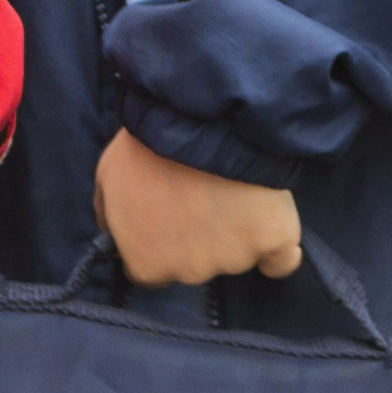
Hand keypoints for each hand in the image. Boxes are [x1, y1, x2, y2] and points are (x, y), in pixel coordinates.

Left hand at [96, 127, 303, 287]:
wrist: (205, 120)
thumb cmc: (150, 146)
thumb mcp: (109, 176)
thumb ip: (110, 215)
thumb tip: (112, 237)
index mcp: (147, 263)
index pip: (150, 272)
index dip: (158, 243)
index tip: (166, 217)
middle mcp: (190, 272)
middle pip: (194, 265)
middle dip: (196, 237)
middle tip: (199, 194)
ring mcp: (234, 260)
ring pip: (236, 256)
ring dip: (234, 233)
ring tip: (232, 189)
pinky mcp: (274, 243)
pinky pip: (282, 261)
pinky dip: (278, 250)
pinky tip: (270, 230)